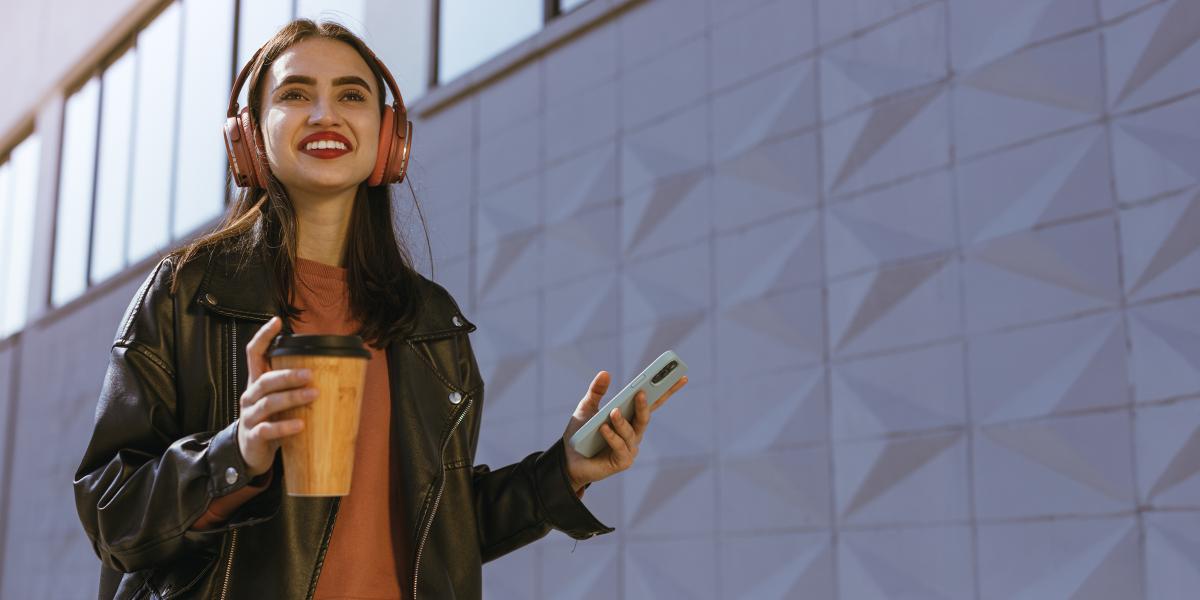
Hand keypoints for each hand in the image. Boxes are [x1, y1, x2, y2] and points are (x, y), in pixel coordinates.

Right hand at [236, 316, 315, 476]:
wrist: (251, 452)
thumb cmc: (272, 419)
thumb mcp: (279, 399)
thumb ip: (294, 386)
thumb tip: (336, 369)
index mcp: (257, 382)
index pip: (254, 353)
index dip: (264, 336)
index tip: (277, 321)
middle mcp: (250, 396)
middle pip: (265, 380)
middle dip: (288, 375)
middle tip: (310, 374)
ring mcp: (250, 416)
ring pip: (268, 403)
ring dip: (292, 398)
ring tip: (314, 395)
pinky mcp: (254, 436)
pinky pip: (268, 429)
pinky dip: (285, 427)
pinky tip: (301, 425)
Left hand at [561, 371, 687, 492]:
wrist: (567, 460)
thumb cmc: (581, 434)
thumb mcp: (586, 408)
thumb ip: (597, 391)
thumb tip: (605, 372)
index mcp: (630, 417)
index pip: (653, 402)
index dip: (667, 390)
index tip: (681, 376)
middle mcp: (634, 433)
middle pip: (645, 417)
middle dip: (645, 405)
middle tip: (641, 392)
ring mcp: (630, 449)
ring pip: (631, 432)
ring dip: (622, 422)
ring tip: (613, 411)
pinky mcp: (622, 462)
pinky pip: (619, 447)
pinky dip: (611, 437)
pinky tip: (603, 428)